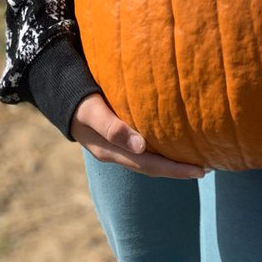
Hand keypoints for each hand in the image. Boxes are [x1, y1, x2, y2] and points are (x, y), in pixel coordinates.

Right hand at [71, 92, 206, 178]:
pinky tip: (169, 140)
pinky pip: (141, 146)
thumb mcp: (92, 112)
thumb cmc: (76, 98)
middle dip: (178, 169)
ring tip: (193, 158)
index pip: (150, 165)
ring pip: (146, 158)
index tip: (201, 170)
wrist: (55, 91)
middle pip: (151, 166)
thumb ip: (113, 127)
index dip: (175, 170)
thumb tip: (141, 146)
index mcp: (111, 151)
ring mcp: (113, 145)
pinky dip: (159, 147)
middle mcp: (114, 152)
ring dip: (169, 160)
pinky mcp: (114, 133)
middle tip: (206, 168)